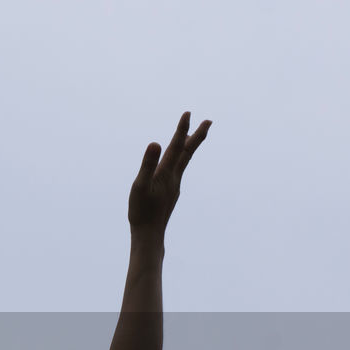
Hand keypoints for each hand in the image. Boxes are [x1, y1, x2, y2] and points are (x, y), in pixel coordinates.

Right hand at [128, 111, 210, 229]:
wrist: (149, 235)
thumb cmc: (141, 212)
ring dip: (189, 146)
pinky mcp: (171, 193)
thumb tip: (156, 143)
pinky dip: (181, 160)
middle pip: (187, 152)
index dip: (182, 129)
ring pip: (184, 161)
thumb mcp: (140, 186)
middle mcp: (174, 178)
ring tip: (192, 136)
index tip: (189, 113)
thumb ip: (147, 164)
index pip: (177, 146)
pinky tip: (176, 164)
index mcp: (167, 173)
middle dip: (197, 135)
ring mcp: (174, 186)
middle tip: (209, 121)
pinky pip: (178, 171)